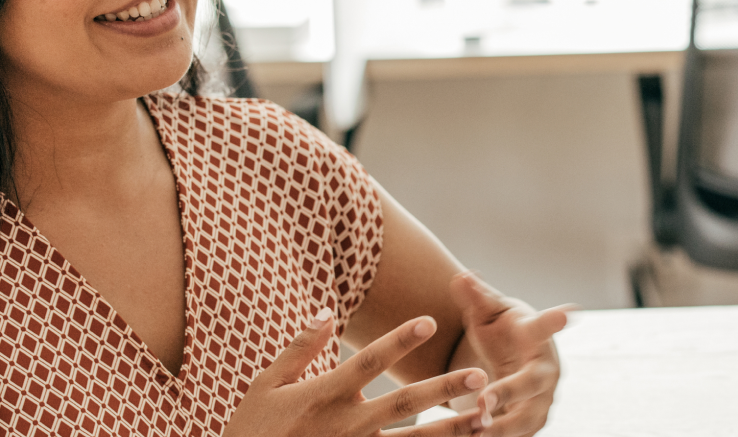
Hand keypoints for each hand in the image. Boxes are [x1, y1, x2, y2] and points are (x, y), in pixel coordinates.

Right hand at [224, 309, 494, 436]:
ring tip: (485, 418)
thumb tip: (327, 312)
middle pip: (404, 405)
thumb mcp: (266, 385)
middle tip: (480, 376)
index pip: (368, 362)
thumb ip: (300, 349)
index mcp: (323, 395)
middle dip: (443, 390)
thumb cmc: (252, 430)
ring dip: (451, 431)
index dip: (399, 340)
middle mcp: (345, 425)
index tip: (430, 320)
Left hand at [447, 272, 571, 435]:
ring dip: (503, 427)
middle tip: (484, 401)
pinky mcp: (533, 423)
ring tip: (476, 434)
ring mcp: (542, 399)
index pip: (544, 326)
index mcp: (535, 336)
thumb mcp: (487, 314)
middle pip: (534, 382)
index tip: (570, 312)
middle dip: (509, 392)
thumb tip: (461, 277)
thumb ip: (476, 298)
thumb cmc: (502, 333)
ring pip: (528, 418)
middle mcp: (545, 369)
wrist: (512, 364)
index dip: (555, 320)